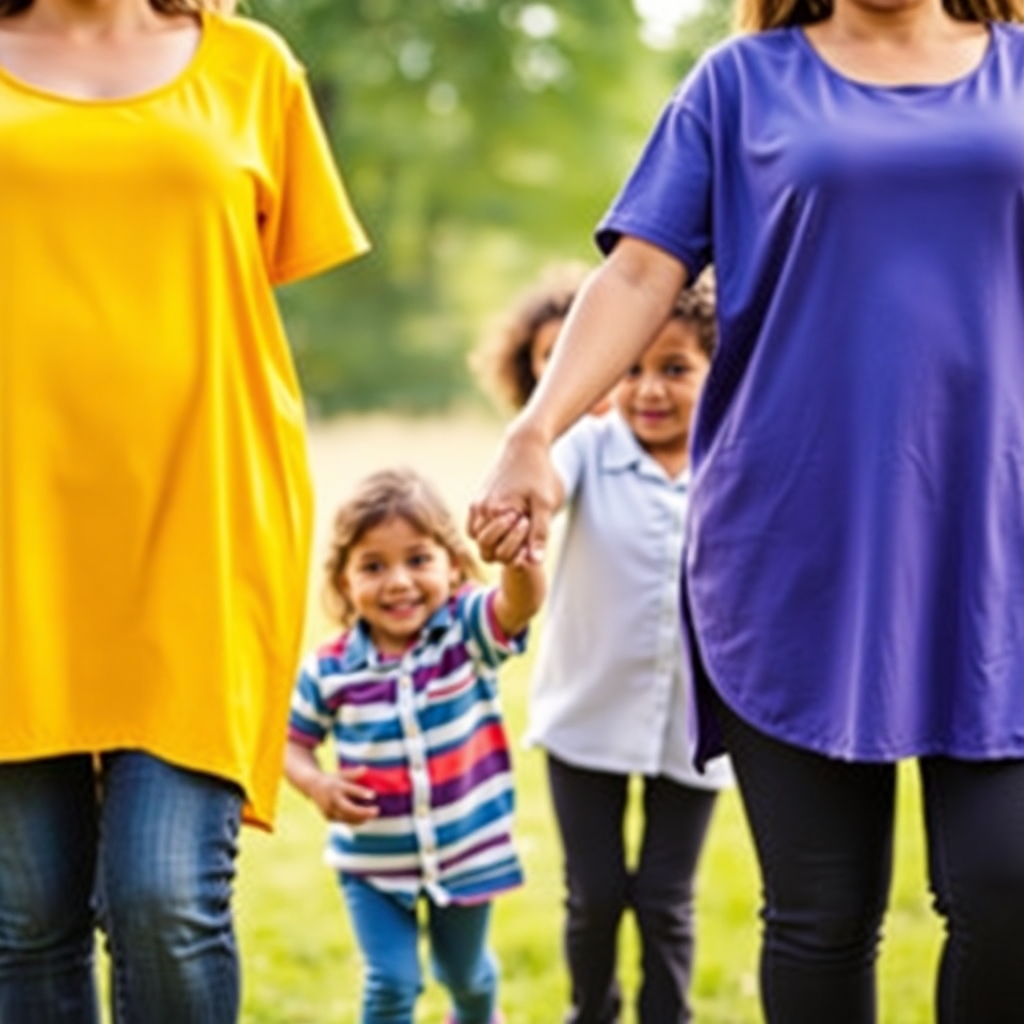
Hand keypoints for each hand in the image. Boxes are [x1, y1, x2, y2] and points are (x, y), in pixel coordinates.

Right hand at [309, 766, 377, 824]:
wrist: (312, 787)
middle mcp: (331, 799)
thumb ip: (353, 773)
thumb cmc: (332, 780)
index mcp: (336, 786)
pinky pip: (343, 820)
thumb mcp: (341, 774)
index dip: (361, 793)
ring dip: (360, 818)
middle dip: (363, 812)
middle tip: (377, 811)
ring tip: (372, 814)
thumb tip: (365, 769)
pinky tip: (364, 818)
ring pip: (346, 817)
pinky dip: (354, 820)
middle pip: (348, 808)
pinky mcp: (328, 817)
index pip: (350, 790)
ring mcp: (329, 809)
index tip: (373, 795)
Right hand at [468, 421, 559, 564]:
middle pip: (486, 550)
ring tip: (519, 523)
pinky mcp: (478, 499)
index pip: (500, 553)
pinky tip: (508, 521)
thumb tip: (534, 562)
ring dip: (497, 541)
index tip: (532, 527)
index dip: (519, 550)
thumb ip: (539, 534)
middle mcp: (480, 510)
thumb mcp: (546, 504)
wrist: (525, 444)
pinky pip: (476, 527)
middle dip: (508, 547)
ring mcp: (477, 505)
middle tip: (526, 524)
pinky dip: (489, 532)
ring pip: (479, 540)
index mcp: (496, 512)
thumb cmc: (539, 473)